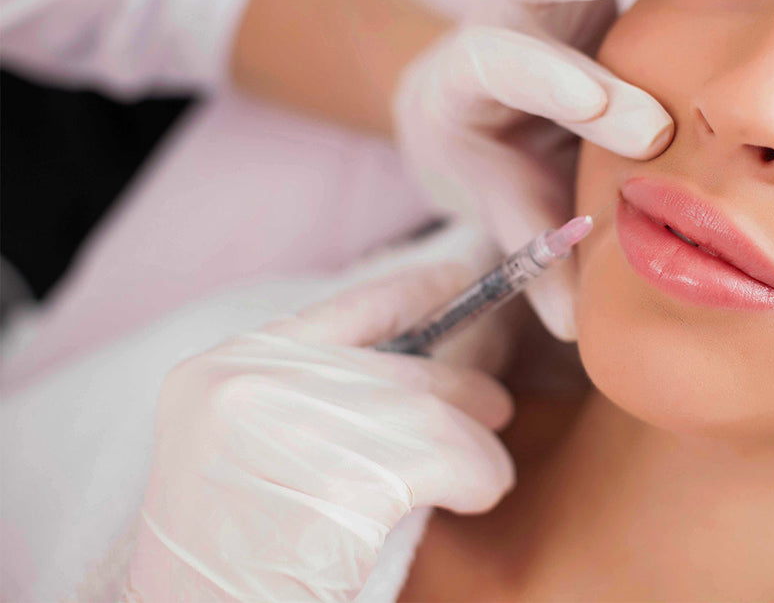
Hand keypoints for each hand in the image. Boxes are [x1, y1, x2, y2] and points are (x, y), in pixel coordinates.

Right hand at [125, 264, 513, 601]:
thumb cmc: (229, 553)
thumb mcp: (240, 448)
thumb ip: (309, 400)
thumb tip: (416, 376)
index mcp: (217, 372)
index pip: (337, 308)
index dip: (410, 293)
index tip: (455, 280)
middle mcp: (246, 385)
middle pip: (395, 369)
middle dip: (457, 388)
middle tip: (495, 406)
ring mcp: (289, 427)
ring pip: (429, 414)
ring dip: (474, 446)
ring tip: (487, 472)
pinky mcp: (338, 484)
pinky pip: (448, 460)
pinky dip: (477, 476)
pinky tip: (478, 494)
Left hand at [395, 0, 673, 340]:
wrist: (459, 110)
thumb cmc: (496, 167)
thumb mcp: (510, 211)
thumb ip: (539, 261)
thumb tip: (578, 330)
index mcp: (466, 96)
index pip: (500, 78)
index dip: (556, 92)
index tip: (630, 131)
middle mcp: (494, 38)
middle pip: (510, 20)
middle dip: (576, 62)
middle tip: (644, 119)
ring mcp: (521, 1)